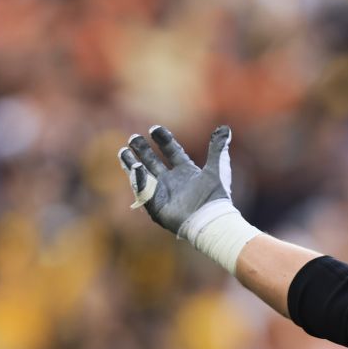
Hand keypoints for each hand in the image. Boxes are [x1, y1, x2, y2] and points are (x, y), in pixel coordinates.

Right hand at [117, 125, 232, 235]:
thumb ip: (218, 148)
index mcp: (186, 172)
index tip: (154, 129)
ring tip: (122, 152)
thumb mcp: (217, 168)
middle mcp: (172, 181)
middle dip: (142, 150)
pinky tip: (136, 168)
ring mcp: (163, 193)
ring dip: (132, 164)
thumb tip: (225, 128)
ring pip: (143, 176)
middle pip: (153, 162)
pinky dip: (139, 180)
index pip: (172, 151)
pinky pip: (144, 192)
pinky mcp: (156, 206)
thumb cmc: (215, 197)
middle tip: (132, 138)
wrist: (211, 220)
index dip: (163, 140)